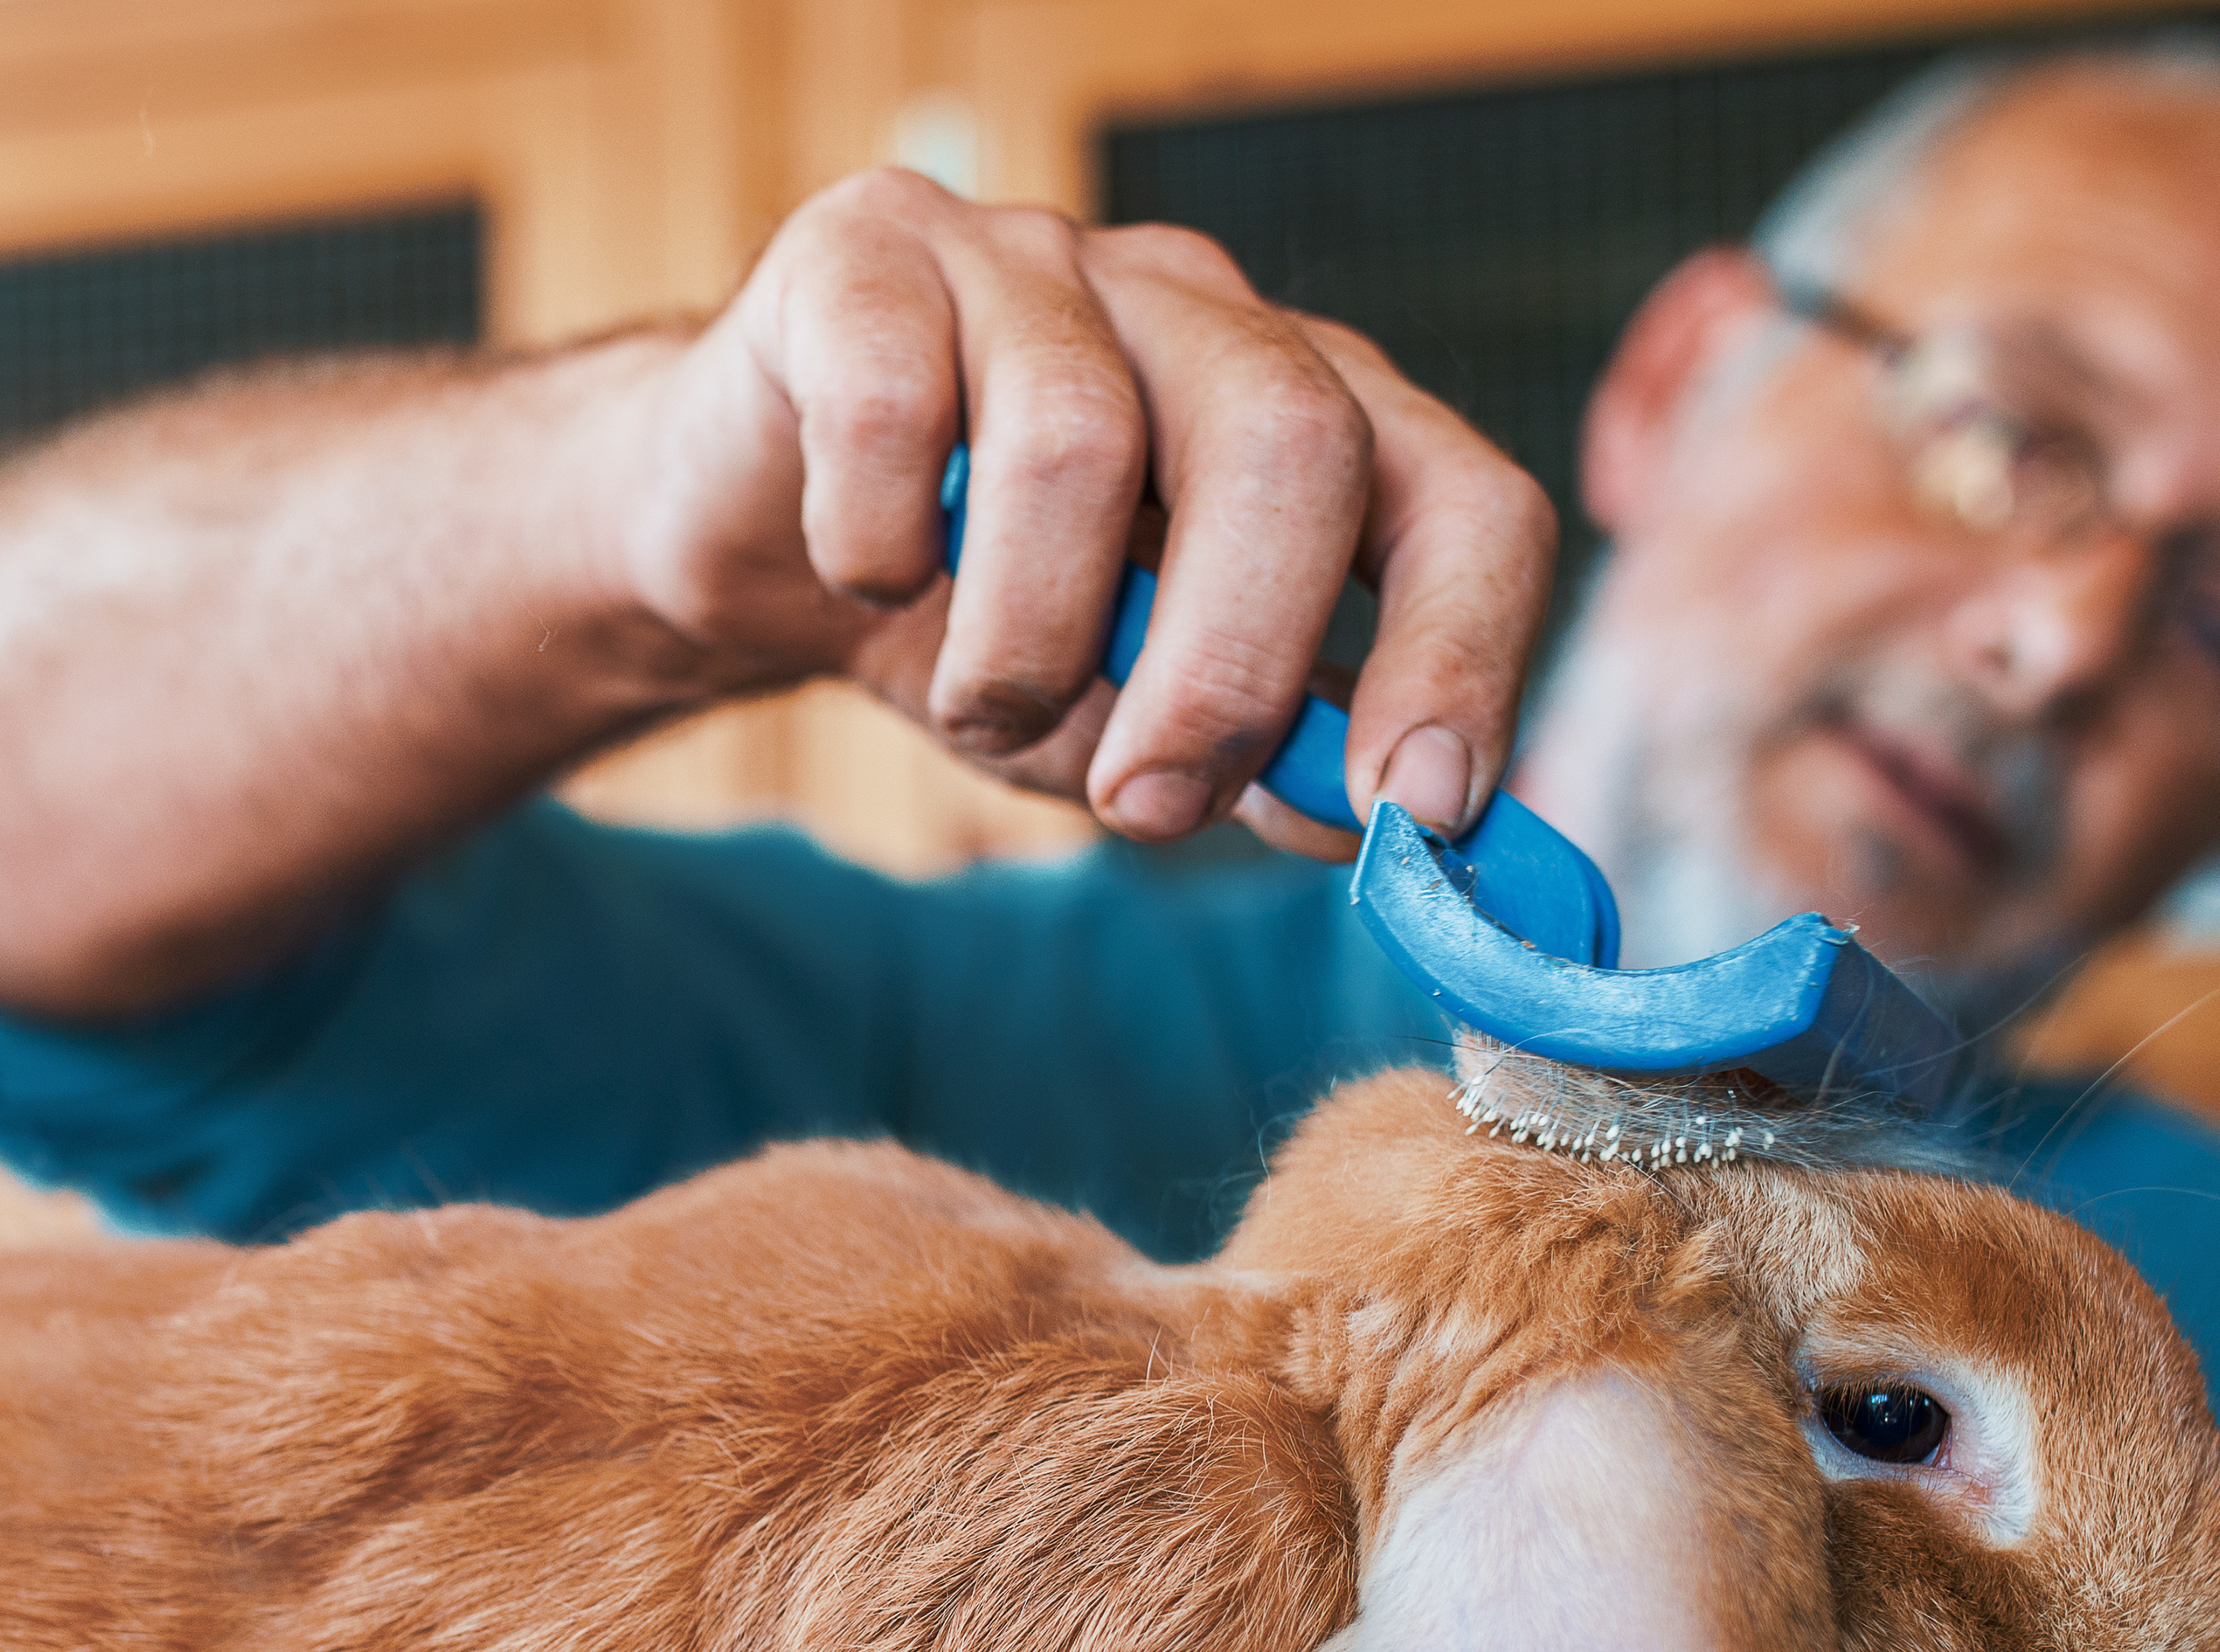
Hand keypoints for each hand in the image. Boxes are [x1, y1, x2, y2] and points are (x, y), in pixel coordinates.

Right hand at [615, 169, 1559, 853]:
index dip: (1464, 653)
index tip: (1412, 811)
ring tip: (980, 704)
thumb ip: (1261, 755)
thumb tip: (1372, 824)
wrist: (755, 528)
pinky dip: (877, 545)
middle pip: (1292, 446)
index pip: (1463, 499)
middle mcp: (1195, 309)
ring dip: (1027, 640)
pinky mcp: (868, 259)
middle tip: (1144, 804)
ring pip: (1080, 441)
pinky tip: (868, 576)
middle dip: (1228, 669)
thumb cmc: (976, 619)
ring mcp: (1034, 262)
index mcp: (1306, 413)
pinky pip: (893, 409)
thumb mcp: (1135, 712)